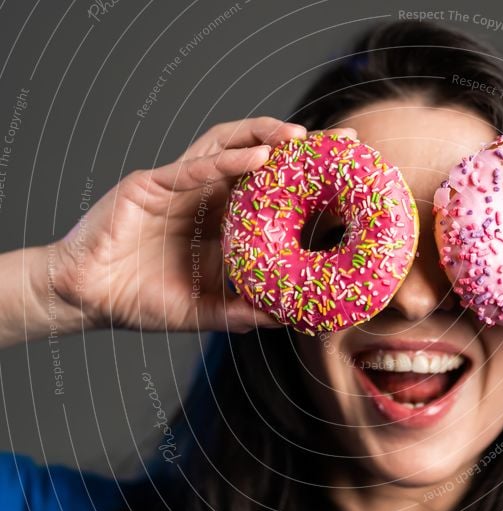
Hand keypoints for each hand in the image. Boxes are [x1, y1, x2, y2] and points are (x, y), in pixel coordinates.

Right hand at [51, 117, 354, 332]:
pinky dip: (226, 161)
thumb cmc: (142, 300)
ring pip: (228, 147)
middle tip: (347, 142)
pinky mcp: (151, 185)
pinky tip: (258, 158)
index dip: (314, 183)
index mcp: (224, 222)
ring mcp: (181, 187)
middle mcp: (208, 197)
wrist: (86, 297)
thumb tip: (289, 320)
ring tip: (302, 138)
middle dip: (304, 148)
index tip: (354, 178)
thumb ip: (242, 312)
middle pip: (262, 160)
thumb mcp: (204, 310)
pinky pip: (193, 168)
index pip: (277, 194)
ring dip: (266, 137)